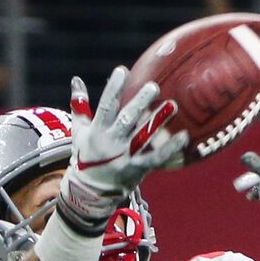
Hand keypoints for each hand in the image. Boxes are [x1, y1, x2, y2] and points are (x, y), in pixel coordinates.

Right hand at [58, 66, 187, 234]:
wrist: (90, 191)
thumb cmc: (86, 155)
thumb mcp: (79, 131)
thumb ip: (80, 105)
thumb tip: (76, 79)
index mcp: (97, 130)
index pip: (105, 106)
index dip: (113, 88)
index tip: (121, 70)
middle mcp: (111, 142)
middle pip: (126, 119)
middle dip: (139, 102)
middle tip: (153, 86)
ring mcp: (125, 156)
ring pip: (143, 136)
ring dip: (158, 120)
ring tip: (173, 104)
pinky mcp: (137, 168)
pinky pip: (156, 157)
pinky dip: (170, 148)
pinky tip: (184, 136)